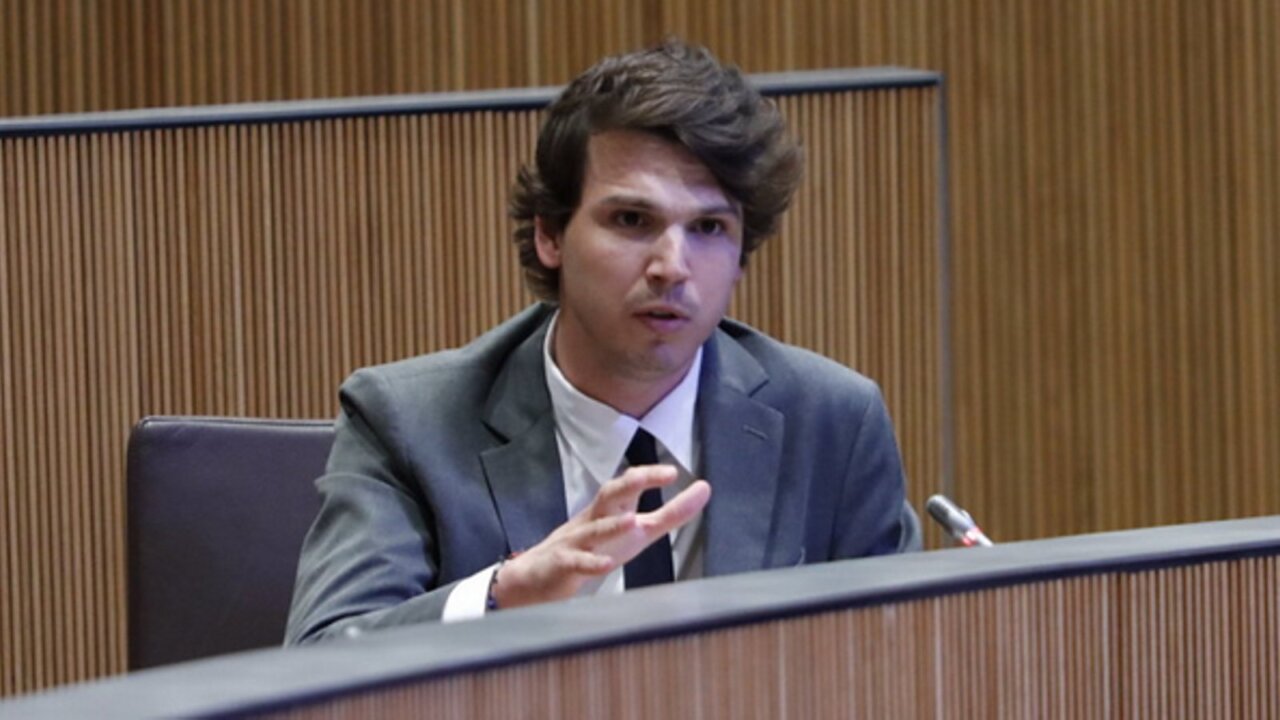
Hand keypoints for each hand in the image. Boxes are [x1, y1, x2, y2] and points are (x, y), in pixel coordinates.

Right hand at [491, 464, 710, 609]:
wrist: (537, 576)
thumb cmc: (592, 548)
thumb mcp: (635, 531)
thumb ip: (670, 513)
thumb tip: (704, 490)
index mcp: (610, 510)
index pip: (627, 485)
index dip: (647, 476)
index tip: (672, 472)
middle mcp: (593, 520)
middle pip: (608, 495)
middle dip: (629, 484)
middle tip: (649, 477)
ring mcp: (575, 542)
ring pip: (592, 529)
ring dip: (611, 525)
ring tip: (632, 521)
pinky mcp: (563, 566)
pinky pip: (575, 562)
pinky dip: (589, 562)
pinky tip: (605, 564)